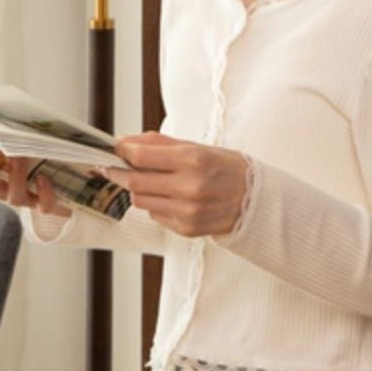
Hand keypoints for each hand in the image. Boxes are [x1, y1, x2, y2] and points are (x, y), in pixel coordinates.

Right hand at [0, 153, 70, 218]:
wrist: (63, 185)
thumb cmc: (34, 159)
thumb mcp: (15, 147)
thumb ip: (0, 140)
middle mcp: (6, 189)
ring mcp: (25, 198)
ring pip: (14, 196)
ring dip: (15, 177)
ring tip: (19, 158)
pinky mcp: (45, 204)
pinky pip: (43, 204)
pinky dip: (43, 193)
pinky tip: (42, 178)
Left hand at [107, 133, 249, 238]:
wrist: (255, 200)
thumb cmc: (228, 169)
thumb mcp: (199, 147)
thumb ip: (161, 144)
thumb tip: (128, 142)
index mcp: (194, 160)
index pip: (142, 156)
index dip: (123, 151)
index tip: (116, 148)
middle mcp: (189, 187)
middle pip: (135, 182)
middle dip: (120, 172)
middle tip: (116, 166)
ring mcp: (187, 211)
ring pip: (141, 201)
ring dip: (138, 189)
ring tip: (148, 181)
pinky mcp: (186, 229)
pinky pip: (155, 215)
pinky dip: (155, 204)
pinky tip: (169, 197)